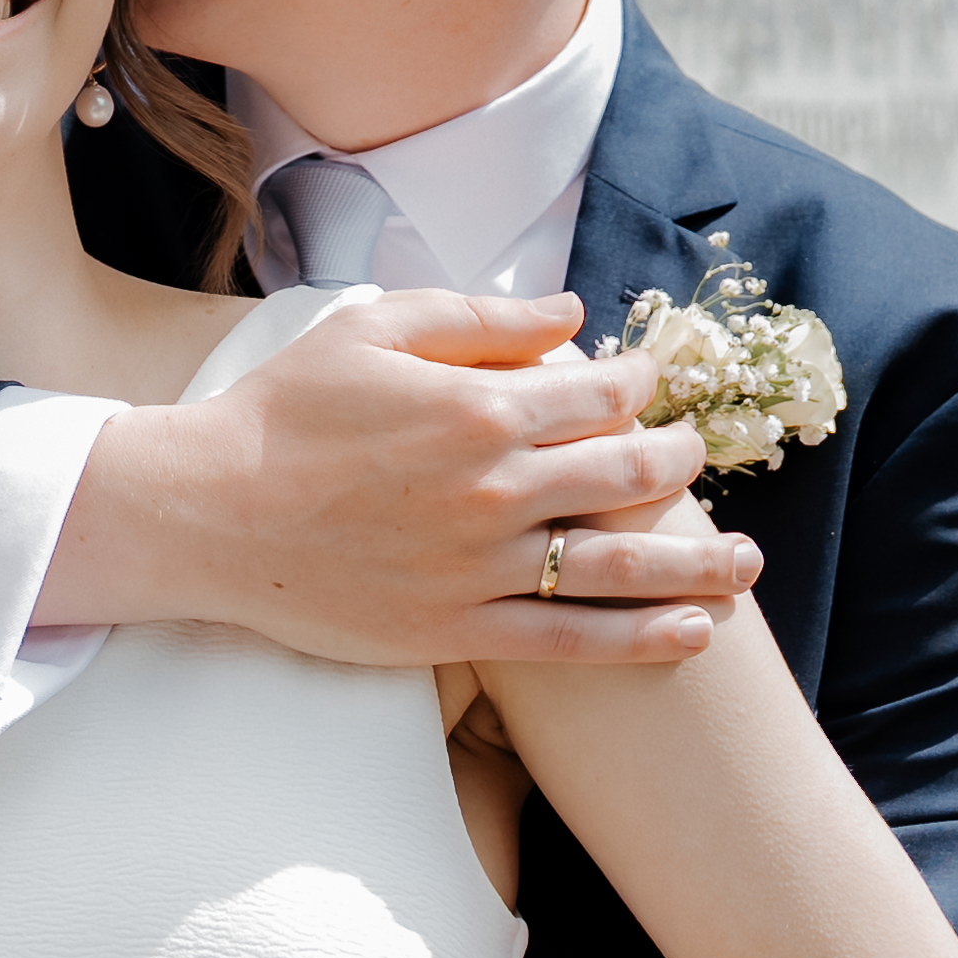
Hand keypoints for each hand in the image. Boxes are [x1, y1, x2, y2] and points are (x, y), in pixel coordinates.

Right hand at [45, 292, 764, 663]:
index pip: (602, 392)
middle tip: (696, 457)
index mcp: (480, 406)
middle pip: (630, 471)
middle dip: (681, 459)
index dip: (640, 383)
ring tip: (748, 563)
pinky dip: (644, 638)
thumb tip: (573, 314)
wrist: (209, 513)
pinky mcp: (458, 629)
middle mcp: (495, 487)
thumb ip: (481, 317)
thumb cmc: (284, 412)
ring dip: (702, 562)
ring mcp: (482, 566)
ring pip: (624, 564)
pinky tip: (695, 633)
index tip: (648, 384)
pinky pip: (574, 642)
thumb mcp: (373, 327)